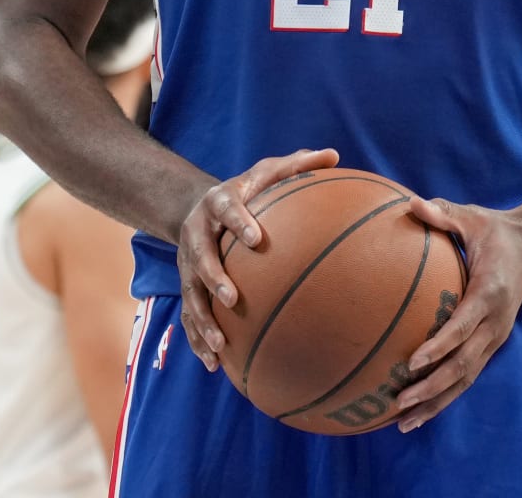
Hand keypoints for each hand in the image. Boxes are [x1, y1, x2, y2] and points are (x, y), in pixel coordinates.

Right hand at [174, 147, 339, 372]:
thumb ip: (297, 164)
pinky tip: (216, 366)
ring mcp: (188, 263)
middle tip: (232, 298)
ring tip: (219, 346)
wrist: (200, 207)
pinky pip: (190, 316)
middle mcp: (197, 233)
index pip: (227, 209)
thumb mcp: (268, 171)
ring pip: (190, 294)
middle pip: (198, 256)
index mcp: (218, 203)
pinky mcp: (188, 286)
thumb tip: (334, 155)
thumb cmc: (248, 190)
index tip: (256, 238)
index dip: (239, 222)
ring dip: (202, 321)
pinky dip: (199, 340)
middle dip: (212, 278)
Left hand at [393, 195, 521, 431]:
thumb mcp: (471, 216)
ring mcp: (496, 336)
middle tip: (399, 401)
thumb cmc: (495, 229)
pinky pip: (467, 374)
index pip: (462, 327)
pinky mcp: (491, 343)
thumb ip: (442, 213)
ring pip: (466, 378)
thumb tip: (411, 203)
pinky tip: (419, 409)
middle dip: (431, 386)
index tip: (412, 362)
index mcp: (488, 293)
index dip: (438, 347)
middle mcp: (495, 322)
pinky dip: (444, 394)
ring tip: (403, 422)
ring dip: (436, 401)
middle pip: (464, 365)